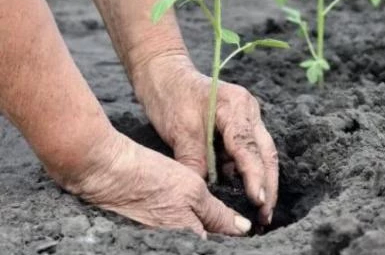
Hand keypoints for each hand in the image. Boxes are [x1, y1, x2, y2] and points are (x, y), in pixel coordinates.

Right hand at [57, 130, 251, 237]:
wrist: (105, 172)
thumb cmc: (150, 178)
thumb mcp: (193, 191)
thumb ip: (218, 214)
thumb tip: (242, 229)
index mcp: (188, 241)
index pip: (219, 246)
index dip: (232, 238)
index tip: (243, 227)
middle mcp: (172, 247)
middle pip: (203, 244)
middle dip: (217, 235)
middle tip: (229, 220)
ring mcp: (156, 243)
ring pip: (189, 240)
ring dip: (200, 230)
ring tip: (202, 214)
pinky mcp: (145, 237)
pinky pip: (172, 236)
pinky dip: (182, 227)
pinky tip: (181, 213)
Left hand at [132, 54, 278, 225]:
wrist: (163, 73)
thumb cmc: (170, 95)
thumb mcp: (180, 131)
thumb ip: (195, 162)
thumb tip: (204, 193)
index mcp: (236, 106)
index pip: (249, 147)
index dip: (255, 176)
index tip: (258, 201)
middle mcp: (249, 110)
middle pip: (266, 152)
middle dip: (268, 185)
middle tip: (266, 214)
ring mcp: (247, 116)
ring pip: (262, 153)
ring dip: (262, 180)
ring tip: (260, 209)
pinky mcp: (240, 124)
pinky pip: (248, 151)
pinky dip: (247, 171)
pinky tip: (244, 191)